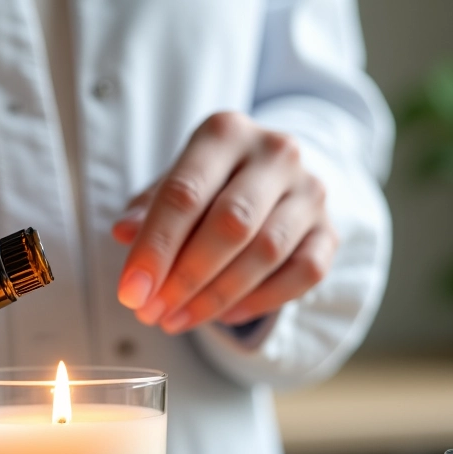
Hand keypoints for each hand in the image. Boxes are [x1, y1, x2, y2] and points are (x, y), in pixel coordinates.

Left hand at [112, 112, 336, 333]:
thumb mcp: (172, 186)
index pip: (184, 194)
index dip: (154, 249)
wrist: (270, 180)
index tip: (131, 293)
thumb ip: (148, 211)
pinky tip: (223, 316)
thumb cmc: (209, 186)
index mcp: (224, 133)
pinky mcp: (329, 230)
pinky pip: (302, 274)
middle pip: (230, 224)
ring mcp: (309, 191)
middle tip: (152, 313)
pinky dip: (260, 301)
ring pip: (266, 253)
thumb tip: (123, 233)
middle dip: (185, 278)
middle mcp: (274, 154)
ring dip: (215, 296)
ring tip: (177, 320)